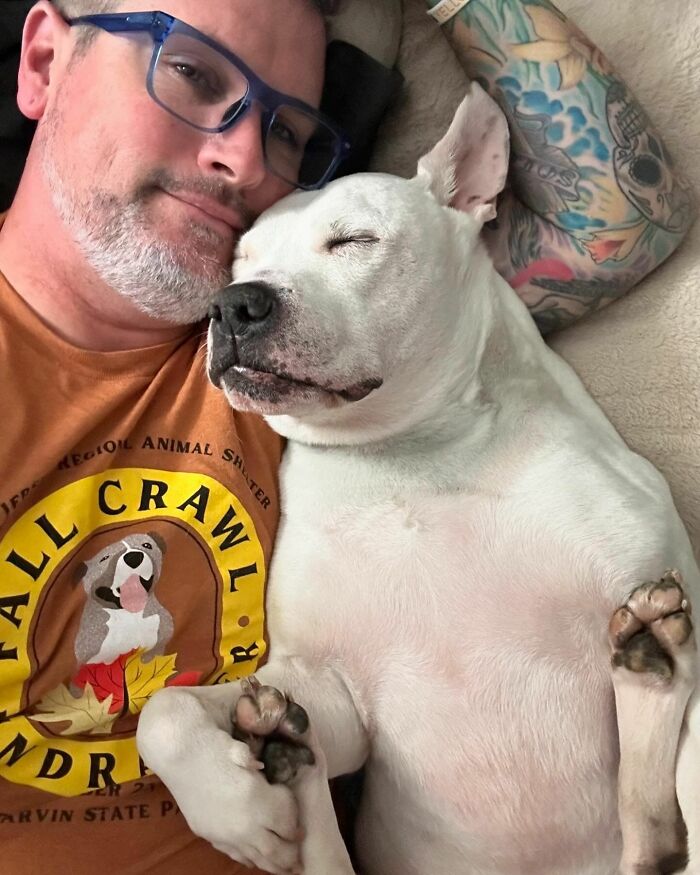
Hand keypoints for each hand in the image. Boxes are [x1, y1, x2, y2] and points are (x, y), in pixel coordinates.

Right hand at [137, 687, 303, 874]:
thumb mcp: (249, 749)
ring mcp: (223, 833)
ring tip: (283, 862)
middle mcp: (242, 823)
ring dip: (272, 861)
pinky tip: (256, 856)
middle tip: (299, 850)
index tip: (299, 818)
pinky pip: (235, 854)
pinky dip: (249, 857)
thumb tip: (269, 769)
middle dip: (289, 851)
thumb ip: (265, 765)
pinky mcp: (208, 834)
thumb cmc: (215, 741)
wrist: (176, 749)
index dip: (295, 820)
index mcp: (257, 798)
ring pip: (256, 857)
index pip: (288, 821)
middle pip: (276, 849)